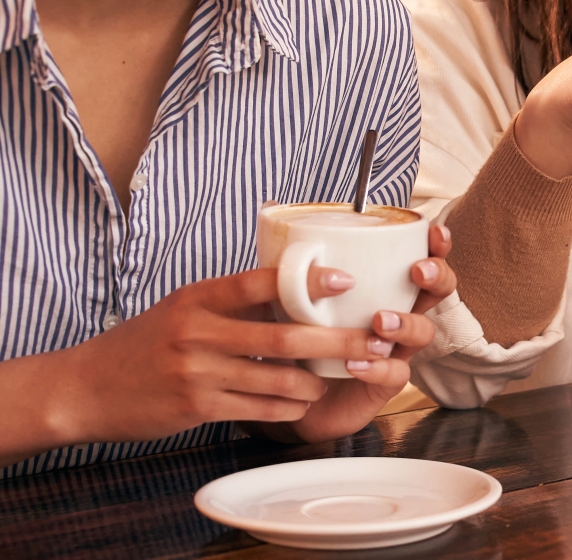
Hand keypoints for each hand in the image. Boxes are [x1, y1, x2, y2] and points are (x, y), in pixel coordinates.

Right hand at [47, 227, 452, 448]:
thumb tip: (293, 281)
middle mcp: (198, 332)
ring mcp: (197, 371)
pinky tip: (305, 401)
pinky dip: (289, 406)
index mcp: (198, 298)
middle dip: (336, 341)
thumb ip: (232, 300)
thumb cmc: (144, 344)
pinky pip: (259, 408)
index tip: (346, 278)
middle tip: (371, 341)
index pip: (260, 281)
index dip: (307, 279)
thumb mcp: (182, 308)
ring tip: (339, 376)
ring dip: (316, 380)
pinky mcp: (197, 407)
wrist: (86, 389)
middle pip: (284, 336)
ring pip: (278, 378)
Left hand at [276, 224, 456, 441]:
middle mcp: (397, 315)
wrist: (285, 394)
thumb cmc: (297, 337)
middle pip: (438, 292)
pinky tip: (355, 363)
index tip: (433, 232)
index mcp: (385, 288)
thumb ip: (290, 259)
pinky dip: (378, 367)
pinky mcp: (383, 383)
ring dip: (406, 322)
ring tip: (378, 320)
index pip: (422, 260)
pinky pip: (395, 374)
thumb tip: (270, 208)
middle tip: (417, 272)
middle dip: (436, 276)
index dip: (435, 246)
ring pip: (424, 332)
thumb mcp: (291, 294)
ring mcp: (395, 350)